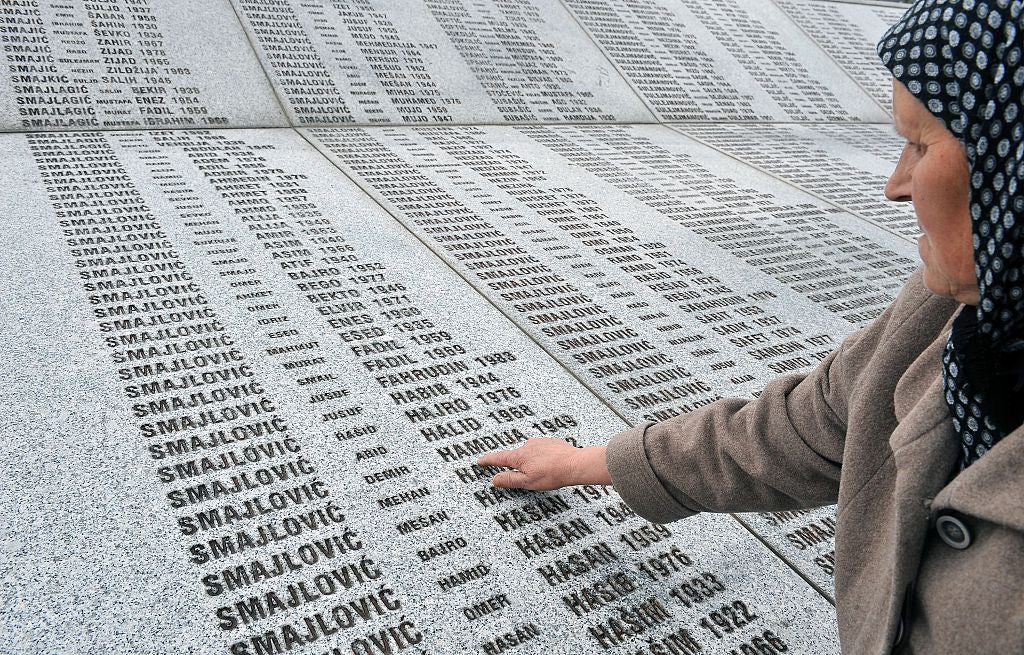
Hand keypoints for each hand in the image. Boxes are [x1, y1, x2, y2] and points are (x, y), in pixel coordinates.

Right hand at [476, 438, 610, 490]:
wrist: (574, 464)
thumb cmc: (552, 474)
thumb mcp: (527, 482)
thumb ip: (509, 480)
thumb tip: (494, 479)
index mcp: (519, 456)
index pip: (498, 458)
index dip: (488, 461)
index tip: (480, 461)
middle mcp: (527, 445)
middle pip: (516, 457)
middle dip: (519, 466)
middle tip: (531, 476)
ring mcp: (540, 442)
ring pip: (530, 453)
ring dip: (533, 462)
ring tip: (545, 473)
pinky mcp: (551, 442)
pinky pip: (542, 450)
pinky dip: (543, 457)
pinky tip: (551, 465)